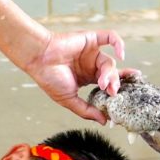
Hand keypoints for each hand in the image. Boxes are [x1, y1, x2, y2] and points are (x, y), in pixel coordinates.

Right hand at [25, 30, 140, 123]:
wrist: (38, 59)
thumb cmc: (49, 78)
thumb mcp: (69, 100)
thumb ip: (86, 111)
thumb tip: (104, 121)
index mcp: (87, 78)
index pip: (108, 85)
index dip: (116, 91)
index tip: (120, 101)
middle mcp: (91, 65)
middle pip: (112, 75)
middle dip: (115, 84)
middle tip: (112, 92)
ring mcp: (92, 52)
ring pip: (110, 62)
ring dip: (110, 73)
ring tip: (103, 82)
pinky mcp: (91, 39)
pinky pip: (110, 37)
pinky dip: (119, 44)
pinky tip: (121, 55)